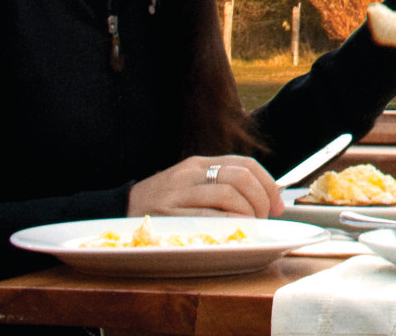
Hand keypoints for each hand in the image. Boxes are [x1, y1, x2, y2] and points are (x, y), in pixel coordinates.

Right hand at [127, 155, 282, 217]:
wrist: (118, 210)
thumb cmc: (162, 202)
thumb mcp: (190, 184)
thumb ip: (220, 185)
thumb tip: (264, 198)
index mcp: (198, 163)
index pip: (244, 164)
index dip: (267, 183)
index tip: (277, 204)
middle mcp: (190, 173)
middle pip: (240, 177)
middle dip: (261, 199)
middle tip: (265, 218)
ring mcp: (178, 193)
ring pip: (227, 194)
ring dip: (248, 213)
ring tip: (250, 226)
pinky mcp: (168, 215)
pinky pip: (207, 216)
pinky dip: (228, 224)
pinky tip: (235, 232)